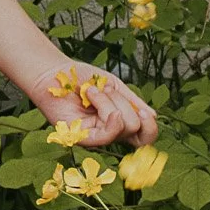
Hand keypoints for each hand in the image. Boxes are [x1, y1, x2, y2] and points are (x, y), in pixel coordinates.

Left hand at [33, 60, 158, 147]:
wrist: (55, 72)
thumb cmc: (82, 79)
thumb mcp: (114, 87)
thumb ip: (132, 101)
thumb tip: (154, 116)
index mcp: (119, 122)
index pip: (143, 137)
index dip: (151, 129)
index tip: (148, 114)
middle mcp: (108, 133)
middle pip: (136, 130)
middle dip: (125, 104)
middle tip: (104, 89)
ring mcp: (95, 137)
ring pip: (122, 127)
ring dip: (111, 102)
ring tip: (91, 91)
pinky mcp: (80, 137)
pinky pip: (105, 136)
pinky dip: (110, 118)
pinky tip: (104, 105)